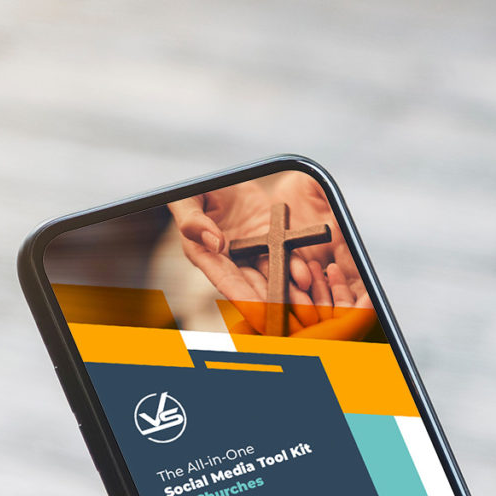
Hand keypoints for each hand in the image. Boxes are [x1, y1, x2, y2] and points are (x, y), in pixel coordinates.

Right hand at [167, 180, 369, 327]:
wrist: (219, 175)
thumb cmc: (195, 189)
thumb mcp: (187, 199)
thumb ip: (193, 221)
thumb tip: (215, 243)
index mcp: (205, 255)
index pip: (224, 281)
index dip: (241, 298)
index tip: (257, 313)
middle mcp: (230, 260)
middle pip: (252, 286)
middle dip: (270, 304)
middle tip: (286, 320)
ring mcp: (251, 251)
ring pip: (271, 275)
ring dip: (287, 291)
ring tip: (303, 305)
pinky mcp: (269, 239)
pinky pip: (284, 255)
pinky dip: (295, 267)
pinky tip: (307, 278)